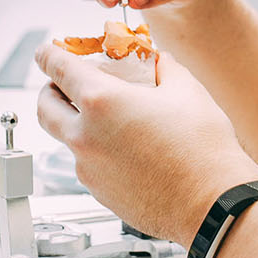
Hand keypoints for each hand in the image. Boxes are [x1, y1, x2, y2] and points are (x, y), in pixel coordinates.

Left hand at [34, 43, 257, 243]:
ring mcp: (88, 168)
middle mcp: (85, 135)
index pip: (57, 68)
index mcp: (101, 101)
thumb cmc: (202, 150)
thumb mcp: (187, 91)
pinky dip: (97, 153)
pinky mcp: (98, 192)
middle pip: (45, 108)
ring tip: (111, 121)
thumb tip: (160, 61)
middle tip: (65, 86)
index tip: (45, 52)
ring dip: (77, 125)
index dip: (48, 55)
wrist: (212, 204)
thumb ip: (165, 68)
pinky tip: (127, 151)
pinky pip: (87, 165)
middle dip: (50, 92)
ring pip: (67, 139)